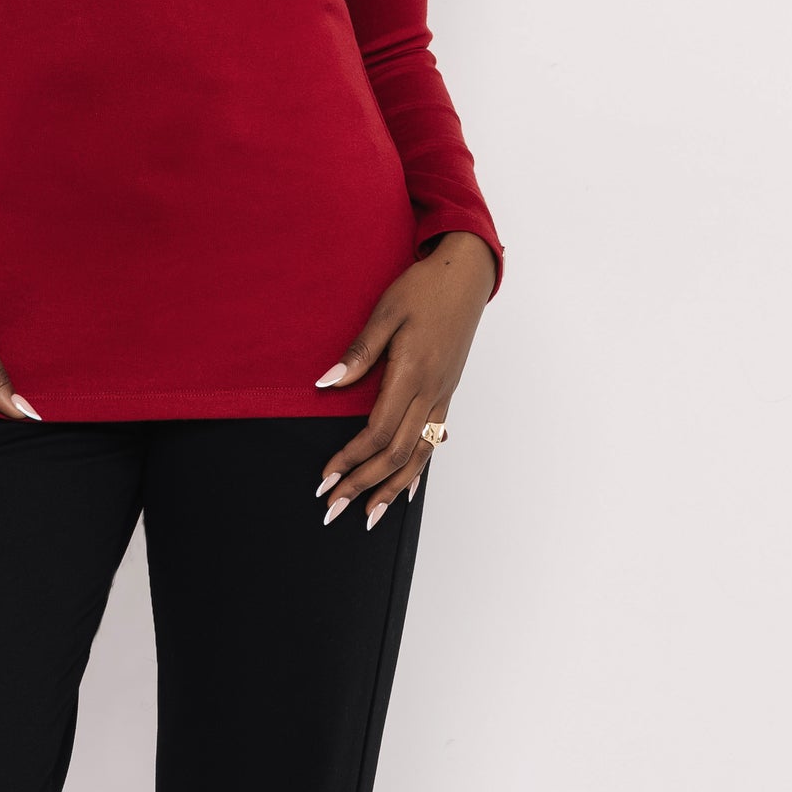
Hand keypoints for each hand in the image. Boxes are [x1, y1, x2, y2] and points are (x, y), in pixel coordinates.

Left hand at [315, 233, 496, 527]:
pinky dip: (417, 470)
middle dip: (363, 484)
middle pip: (396, 453)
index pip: (377, 432)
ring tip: (369, 516)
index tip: (326, 478)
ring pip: (418, 455)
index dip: (350, 458)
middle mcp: (431, 392)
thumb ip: (359, 352)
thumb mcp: (385, 312)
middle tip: (334, 509)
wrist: (465, 275)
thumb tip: (326, 383)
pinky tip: (405, 489)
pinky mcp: (447, 393)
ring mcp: (442, 396)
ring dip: (391, 488)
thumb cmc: (423, 288)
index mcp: (412, 373)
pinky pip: (432, 442)